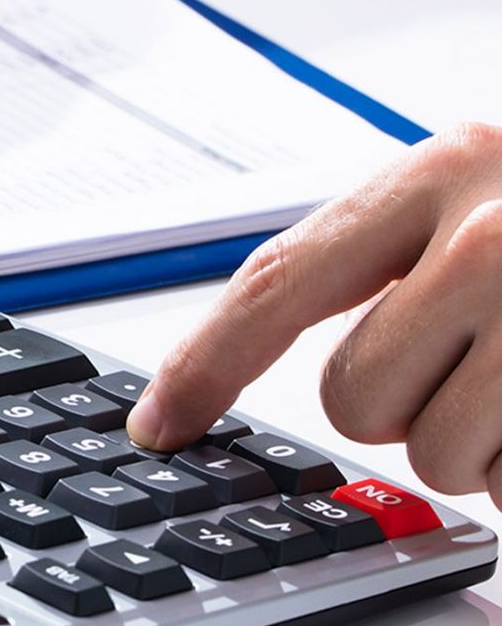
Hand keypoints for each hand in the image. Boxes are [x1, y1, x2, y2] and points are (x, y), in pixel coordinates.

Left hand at [129, 124, 501, 507]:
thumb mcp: (491, 194)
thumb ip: (389, 250)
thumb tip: (237, 355)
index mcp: (443, 170)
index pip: (277, 283)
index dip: (204, 362)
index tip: (156, 422)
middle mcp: (488, 235)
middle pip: (349, 396)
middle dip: (403, 404)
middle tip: (480, 360)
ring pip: (430, 455)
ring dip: (477, 442)